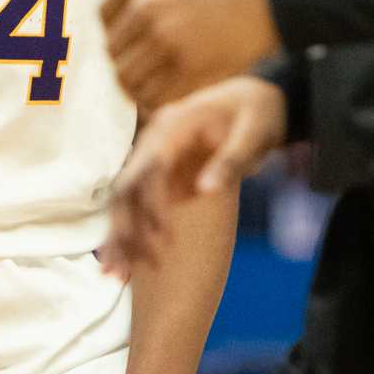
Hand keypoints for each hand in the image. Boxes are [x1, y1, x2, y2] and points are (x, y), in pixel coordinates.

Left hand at [97, 0, 279, 109]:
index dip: (118, 28)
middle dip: (127, 57)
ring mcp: (168, 41)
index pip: (103, 17)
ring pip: (127, 78)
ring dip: (137, 82)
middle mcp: (148, 8)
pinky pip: (153, 96)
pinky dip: (156, 98)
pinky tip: (172, 89)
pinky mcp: (192, 70)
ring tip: (157, 77)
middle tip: (150, 59)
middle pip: (113, 50)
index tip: (137, 33)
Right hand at [101, 76, 285, 279]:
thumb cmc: (257, 114)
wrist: (254, 98)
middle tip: (124, 268)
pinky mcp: (159, 172)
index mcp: (174, 125)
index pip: (151, 166)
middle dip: (123, 227)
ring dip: (121, 234)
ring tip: (117, 274)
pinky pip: (137, 203)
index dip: (151, 202)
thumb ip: (230, 161)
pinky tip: (128, 262)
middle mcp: (154, 139)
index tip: (161, 237)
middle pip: (126, 185)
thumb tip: (205, 190)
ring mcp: (153, 156)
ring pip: (124, 198)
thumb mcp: (253, 134)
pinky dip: (131, 231)